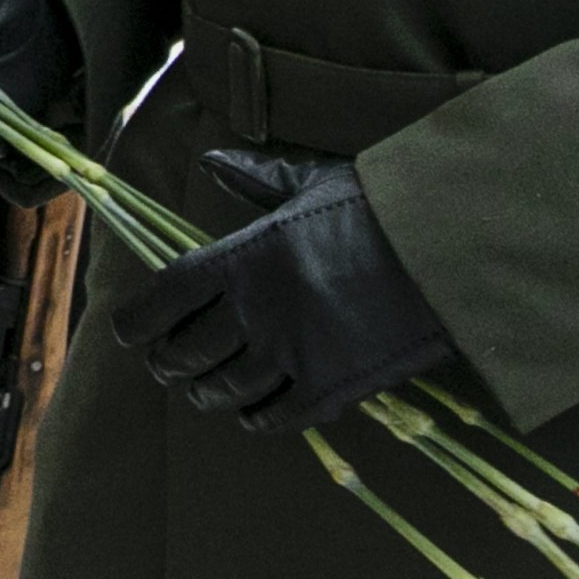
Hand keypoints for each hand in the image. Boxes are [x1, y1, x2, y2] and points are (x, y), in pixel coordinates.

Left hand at [108, 151, 456, 432]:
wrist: (451, 250)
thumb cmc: (382, 208)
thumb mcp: (313, 183)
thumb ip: (256, 180)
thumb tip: (213, 161)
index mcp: (245, 256)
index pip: (165, 297)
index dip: (137, 320)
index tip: (128, 331)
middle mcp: (258, 309)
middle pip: (186, 351)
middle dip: (167, 361)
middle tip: (165, 362)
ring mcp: (293, 354)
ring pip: (222, 390)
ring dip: (203, 392)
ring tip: (200, 388)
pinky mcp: (331, 389)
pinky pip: (272, 418)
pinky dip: (251, 417)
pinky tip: (248, 411)